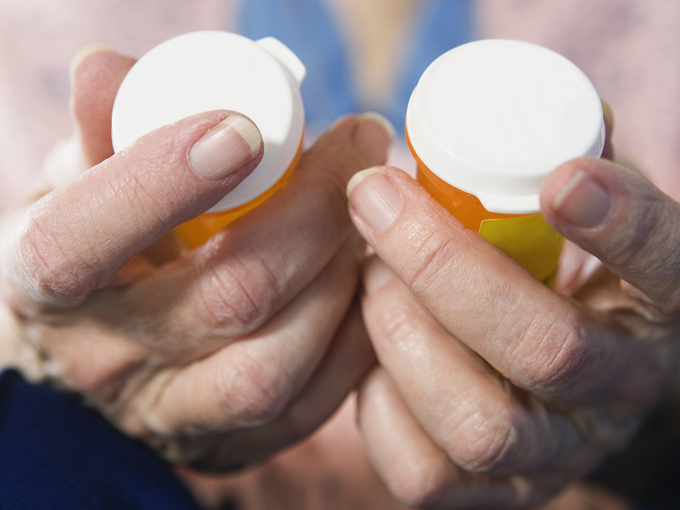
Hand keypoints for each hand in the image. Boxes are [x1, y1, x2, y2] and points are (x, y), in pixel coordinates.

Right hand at [0, 47, 389, 470]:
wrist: (109, 345)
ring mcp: (177, 412)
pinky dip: (359, 331)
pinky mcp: (237, 442)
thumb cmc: (104, 247)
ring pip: (277, 363)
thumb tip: (109, 69)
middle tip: (360, 146)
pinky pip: (316, 402)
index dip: (163, 180)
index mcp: (47, 285)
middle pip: (227, 299)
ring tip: (370, 215)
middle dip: (314, 213)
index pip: (82, 241)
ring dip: (343, 275)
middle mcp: (107, 361)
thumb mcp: (83, 181)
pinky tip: (369, 277)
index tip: (245, 128)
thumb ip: (102, 131)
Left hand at [347, 120, 679, 506]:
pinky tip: (371, 357)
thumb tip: (496, 117)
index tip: (561, 177)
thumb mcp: (575, 220)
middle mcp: (613, 392)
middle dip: (442, 266)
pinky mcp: (492, 498)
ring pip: (478, 425)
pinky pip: (425, 476)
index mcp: (656, 308)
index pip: (668, 266)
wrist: (562, 383)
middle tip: (377, 202)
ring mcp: (554, 455)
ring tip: (371, 280)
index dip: (622, 226)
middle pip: (543, 348)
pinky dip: (379, 408)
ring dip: (402, 338)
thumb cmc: (557, 277)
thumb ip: (551, 171)